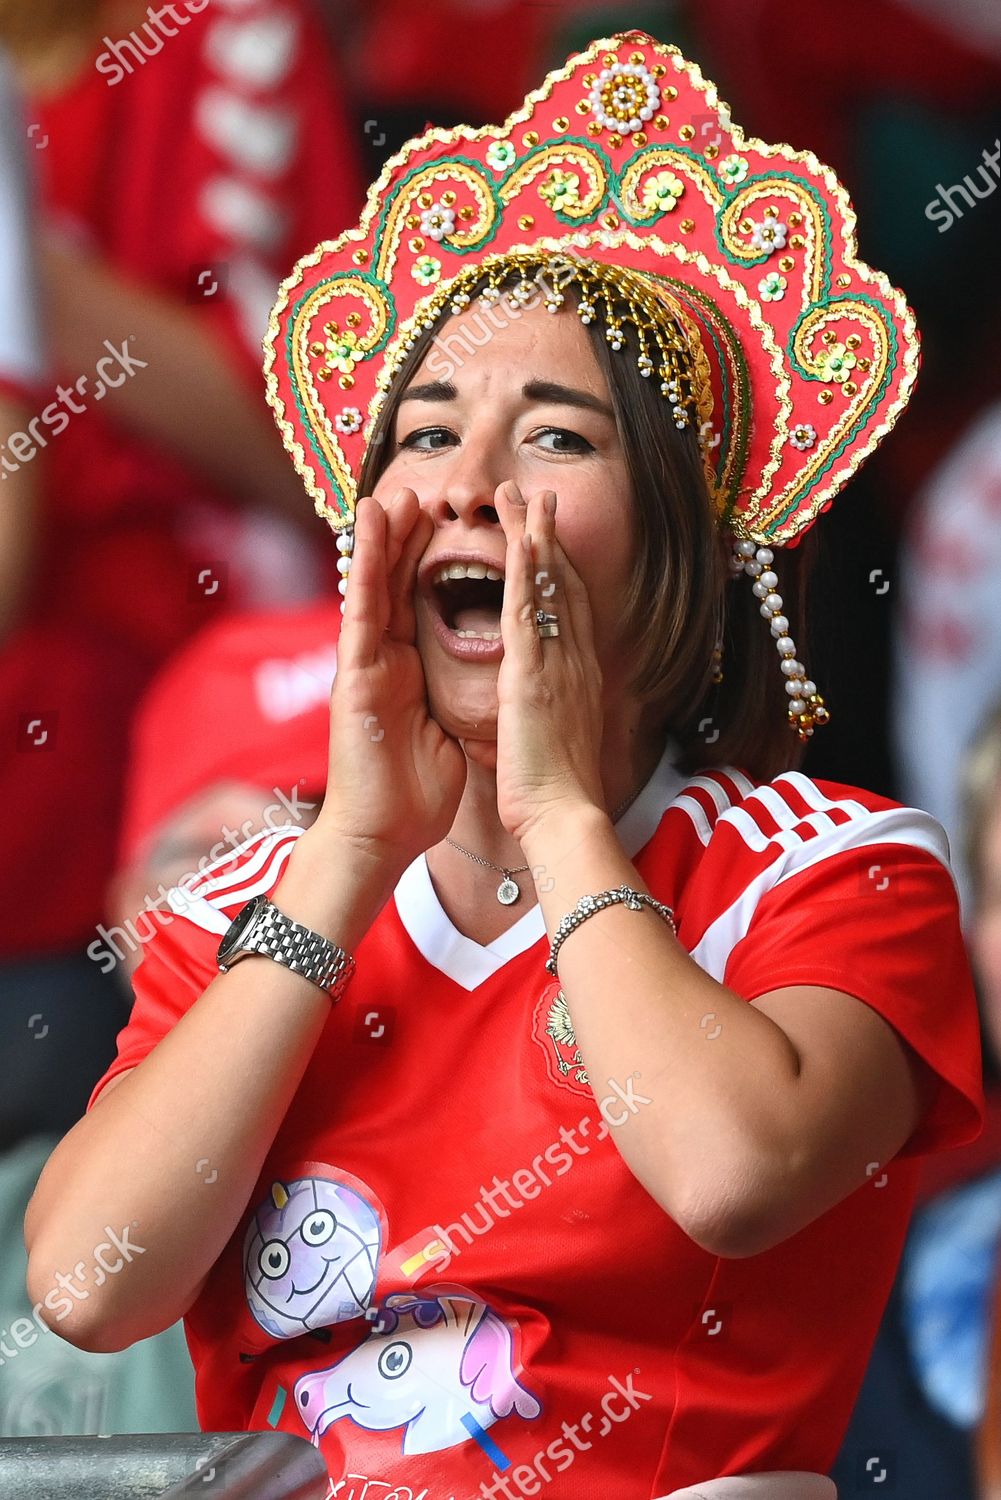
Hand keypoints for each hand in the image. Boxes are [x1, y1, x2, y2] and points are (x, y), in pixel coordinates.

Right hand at [316, 490, 466, 868]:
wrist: (383, 834)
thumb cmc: (412, 794)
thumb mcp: (444, 731)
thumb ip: (449, 699)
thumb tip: (473, 687)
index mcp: (407, 671)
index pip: (419, 603)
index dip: (430, 562)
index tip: (447, 523)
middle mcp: (384, 660)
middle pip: (396, 584)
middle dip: (406, 538)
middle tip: (419, 492)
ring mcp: (366, 663)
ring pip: (374, 586)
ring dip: (380, 538)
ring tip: (389, 493)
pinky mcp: (355, 674)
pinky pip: (363, 609)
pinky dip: (364, 566)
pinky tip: (366, 531)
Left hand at [464, 483, 604, 842]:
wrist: (563, 816)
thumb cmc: (556, 792)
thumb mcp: (555, 739)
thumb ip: (549, 711)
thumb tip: (539, 706)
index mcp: (577, 678)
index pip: (572, 610)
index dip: (560, 568)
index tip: (549, 535)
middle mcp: (575, 662)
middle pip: (564, 585)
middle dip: (549, 537)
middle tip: (536, 495)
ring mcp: (558, 664)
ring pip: (548, 587)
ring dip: (534, 536)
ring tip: (520, 495)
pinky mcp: (533, 676)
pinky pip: (530, 612)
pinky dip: (526, 572)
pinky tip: (520, 539)